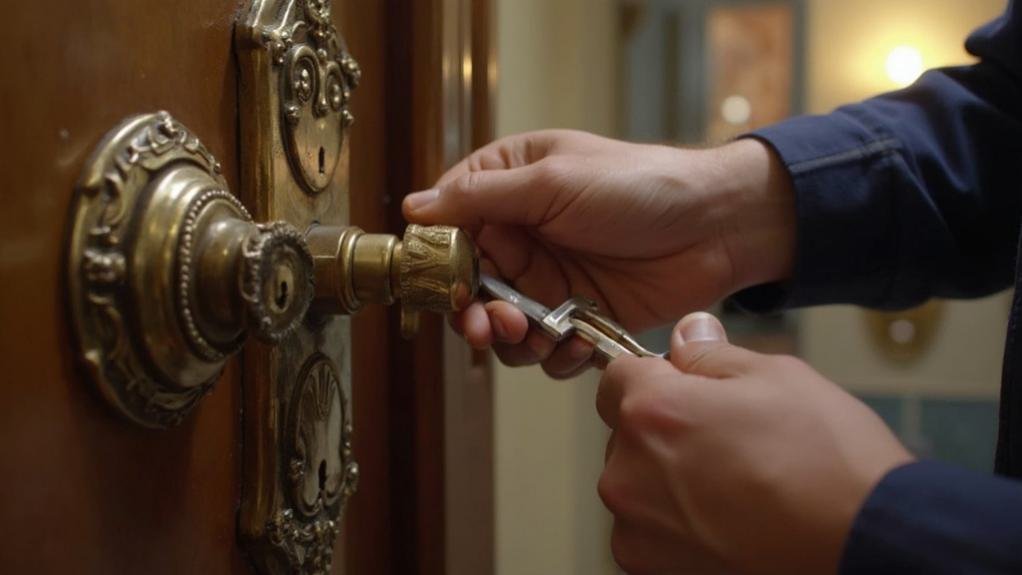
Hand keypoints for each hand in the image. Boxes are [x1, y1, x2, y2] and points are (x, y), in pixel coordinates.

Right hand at [402, 130, 794, 377]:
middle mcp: (522, 235)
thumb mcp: (554, 179)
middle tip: (487, 324)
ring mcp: (548, 278)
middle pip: (468, 287)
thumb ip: (481, 197)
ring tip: (531, 332)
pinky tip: (573, 344)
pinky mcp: (577, 315)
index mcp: (509, 187)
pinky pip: (544, 348)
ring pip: (502, 325)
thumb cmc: (638, 184)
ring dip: (510, 338)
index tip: (437, 284)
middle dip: (472, 312)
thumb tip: (415, 207)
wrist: (714, 226)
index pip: (449, 225)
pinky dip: (552, 354)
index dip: (438, 259)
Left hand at [596, 313, 913, 574]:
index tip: (682, 385)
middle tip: (726, 438)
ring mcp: (637, 528)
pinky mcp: (651, 569)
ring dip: (668, 478)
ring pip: (637, 482)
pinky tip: (729, 519)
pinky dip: (677, 524)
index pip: (617, 374)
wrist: (865, 547)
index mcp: (653, 412)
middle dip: (664, 427)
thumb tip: (688, 335)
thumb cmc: (830, 467)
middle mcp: (628, 473)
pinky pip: (648, 529)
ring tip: (736, 483)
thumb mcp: (777, 377)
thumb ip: (712, 354)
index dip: (654, 374)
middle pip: (627, 431)